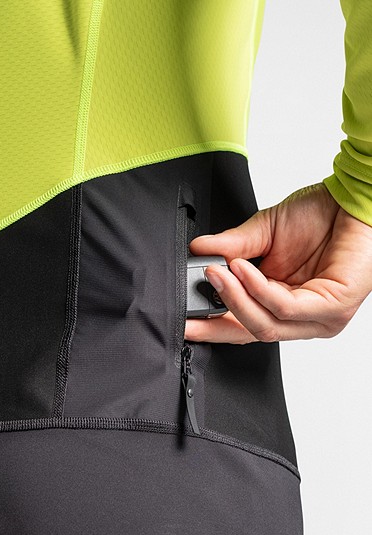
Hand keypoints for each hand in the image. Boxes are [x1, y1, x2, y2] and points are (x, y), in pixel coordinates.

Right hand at [184, 182, 371, 343]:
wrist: (355, 197)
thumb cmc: (322, 215)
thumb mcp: (263, 232)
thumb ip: (231, 247)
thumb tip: (198, 251)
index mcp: (284, 305)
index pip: (243, 327)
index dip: (211, 327)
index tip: (186, 318)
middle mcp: (303, 318)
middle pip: (251, 332)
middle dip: (215, 320)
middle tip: (192, 297)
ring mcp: (320, 318)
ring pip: (265, 325)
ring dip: (235, 298)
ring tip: (218, 272)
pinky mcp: (334, 308)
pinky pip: (284, 308)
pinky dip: (257, 289)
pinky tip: (242, 269)